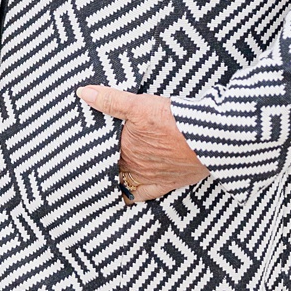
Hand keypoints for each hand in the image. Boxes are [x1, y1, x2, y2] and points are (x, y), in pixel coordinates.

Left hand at [79, 85, 207, 202]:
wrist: (212, 139)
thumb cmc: (175, 120)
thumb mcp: (139, 105)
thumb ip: (110, 100)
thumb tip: (83, 93)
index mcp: (124, 149)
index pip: (99, 153)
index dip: (90, 151)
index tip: (78, 149)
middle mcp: (135, 166)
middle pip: (111, 167)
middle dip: (101, 163)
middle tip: (84, 163)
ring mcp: (151, 177)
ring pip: (124, 181)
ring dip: (114, 177)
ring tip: (102, 175)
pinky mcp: (169, 183)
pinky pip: (144, 194)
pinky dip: (132, 196)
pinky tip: (123, 197)